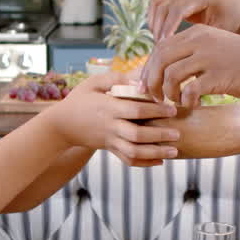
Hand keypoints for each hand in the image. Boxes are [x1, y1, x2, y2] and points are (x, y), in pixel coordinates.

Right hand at [48, 71, 179, 166]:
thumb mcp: (94, 83)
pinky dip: (144, 163)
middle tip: (177, 133)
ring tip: (174, 152)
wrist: (61, 125)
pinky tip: (159, 161)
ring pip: (134, 151)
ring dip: (155, 153)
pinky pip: (127, 159)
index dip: (155, 111)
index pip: (135, 111)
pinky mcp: (109, 149)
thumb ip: (117, 79)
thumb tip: (141, 75)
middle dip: (159, 135)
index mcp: (108, 108)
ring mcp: (109, 140)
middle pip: (137, 135)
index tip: (171, 109)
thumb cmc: (80, 99)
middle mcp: (109, 126)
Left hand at [138, 25, 239, 108]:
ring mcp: (209, 57)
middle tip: (155, 98)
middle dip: (152, 81)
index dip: (149, 69)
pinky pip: (189, 90)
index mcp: (197, 32)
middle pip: (160, 59)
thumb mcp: (215, 47)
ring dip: (168, 93)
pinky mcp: (218, 76)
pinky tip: (194, 105)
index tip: (148, 85)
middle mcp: (200, 41)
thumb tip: (165, 70)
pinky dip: (186, 101)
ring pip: (170, 75)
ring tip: (176, 102)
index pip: (160, 47)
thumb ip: (192, 53)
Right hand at [147, 0, 239, 41]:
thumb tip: (188, 53)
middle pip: (163, 5)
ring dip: (154, 22)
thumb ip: (206, 39)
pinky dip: (154, 18)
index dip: (168, 27)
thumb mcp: (223, 30)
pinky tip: (159, 35)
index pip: (177, 9)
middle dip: (159, 27)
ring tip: (159, 42)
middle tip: (160, 48)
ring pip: (157, 3)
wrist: (237, 7)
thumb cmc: (232, 19)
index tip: (164, 44)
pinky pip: (158, 5)